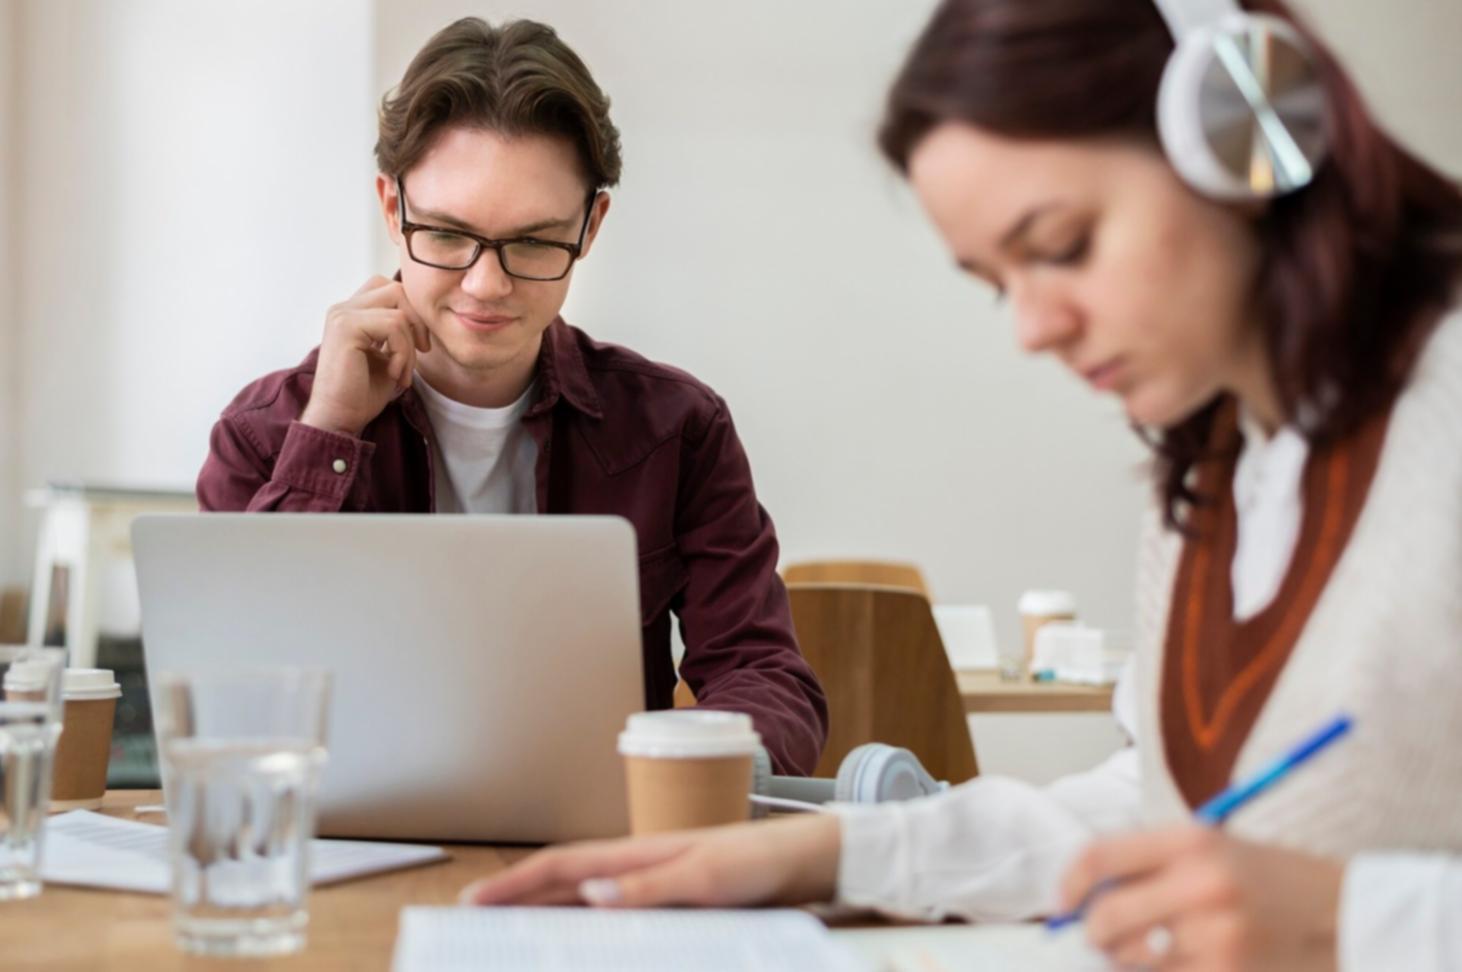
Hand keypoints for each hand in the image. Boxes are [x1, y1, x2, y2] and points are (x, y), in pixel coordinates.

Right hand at [299, 276, 432, 436]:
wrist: (340, 418)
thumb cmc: (363, 393)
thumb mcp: (387, 355)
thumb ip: (398, 332)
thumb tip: (422, 318)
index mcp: (351, 313)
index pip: (390, 290)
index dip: (412, 312)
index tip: (420, 345)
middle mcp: (343, 309)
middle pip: (395, 289)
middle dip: (417, 321)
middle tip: (421, 351)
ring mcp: (342, 315)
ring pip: (398, 311)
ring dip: (410, 346)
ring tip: (402, 373)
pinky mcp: (346, 327)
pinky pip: (394, 325)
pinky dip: (402, 352)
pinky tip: (393, 374)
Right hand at [460, 813, 841, 908]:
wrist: (801, 861)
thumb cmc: (757, 860)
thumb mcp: (706, 877)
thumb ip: (649, 887)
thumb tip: (590, 892)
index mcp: (637, 853)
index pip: (561, 866)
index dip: (514, 883)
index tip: (472, 900)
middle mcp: (637, 866)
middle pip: (563, 883)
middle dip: (516, 899)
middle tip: (473, 921)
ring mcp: (651, 883)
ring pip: (583, 900)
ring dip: (545, 913)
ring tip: (509, 934)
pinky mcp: (671, 902)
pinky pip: (614, 916)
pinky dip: (585, 927)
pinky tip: (578, 942)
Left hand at [1059, 826, 1343, 971]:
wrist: (1346, 914)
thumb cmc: (1265, 879)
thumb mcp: (1210, 848)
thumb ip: (1146, 863)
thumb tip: (1078, 897)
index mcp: (1190, 839)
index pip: (1098, 856)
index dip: (1068, 884)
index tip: (1061, 904)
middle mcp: (1200, 884)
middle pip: (1105, 917)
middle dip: (1093, 933)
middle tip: (1102, 937)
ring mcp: (1216, 935)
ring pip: (1129, 960)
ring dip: (1126, 961)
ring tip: (1154, 950)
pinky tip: (1182, 964)